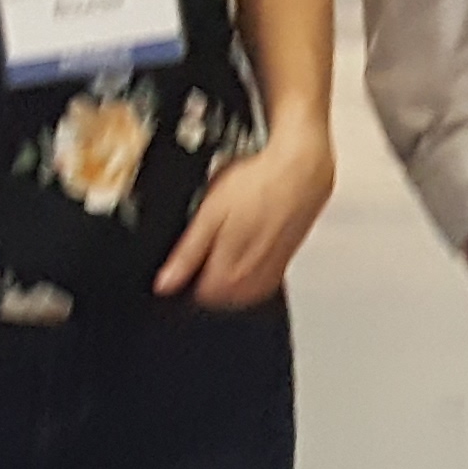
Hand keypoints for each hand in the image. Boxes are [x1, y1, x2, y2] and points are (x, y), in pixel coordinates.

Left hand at [154, 131, 334, 306]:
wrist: (301, 170)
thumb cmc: (258, 184)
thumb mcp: (209, 215)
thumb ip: (187, 254)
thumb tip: (166, 283)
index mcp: (230, 275)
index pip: (196, 298)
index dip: (185, 277)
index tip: (183, 259)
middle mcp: (253, 282)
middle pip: (218, 298)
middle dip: (206, 276)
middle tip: (204, 245)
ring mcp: (271, 273)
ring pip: (239, 291)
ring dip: (227, 274)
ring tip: (224, 243)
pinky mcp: (284, 261)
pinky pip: (259, 279)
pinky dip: (248, 267)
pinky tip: (245, 245)